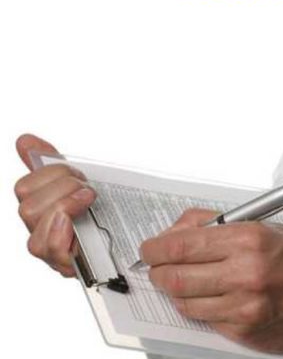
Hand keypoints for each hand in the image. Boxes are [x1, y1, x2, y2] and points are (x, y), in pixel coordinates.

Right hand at [13, 134, 95, 276]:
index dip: (51, 174)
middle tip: (87, 189)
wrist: (133, 245)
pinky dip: (64, 227)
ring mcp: (49, 250)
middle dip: (61, 186)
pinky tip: (83, 221)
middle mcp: (40, 231)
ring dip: (64, 203)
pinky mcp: (64, 265)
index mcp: (42, 209)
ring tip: (88, 201)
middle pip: (26, 203)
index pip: (25, 187)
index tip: (79, 175)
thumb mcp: (81, 184)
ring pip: (33, 218)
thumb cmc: (105, 216)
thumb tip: (24, 141)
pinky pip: (48, 244)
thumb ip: (51, 162)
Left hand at [140, 209, 282, 352]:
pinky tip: (215, 297)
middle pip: (175, 278)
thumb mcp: (262, 225)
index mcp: (248, 240)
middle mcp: (246, 273)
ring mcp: (245, 307)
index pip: (181, 246)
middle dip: (159, 273)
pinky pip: (206, 320)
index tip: (149, 250)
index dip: (155, 249)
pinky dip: (202, 308)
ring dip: (178, 293)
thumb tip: (173, 234)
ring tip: (190, 282)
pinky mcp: (246, 331)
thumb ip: (213, 224)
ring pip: (185, 303)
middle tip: (159, 268)